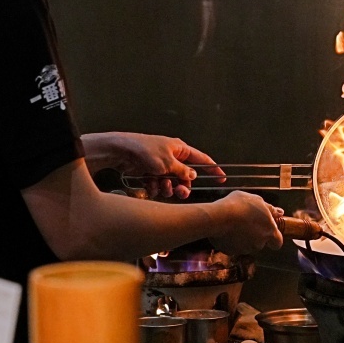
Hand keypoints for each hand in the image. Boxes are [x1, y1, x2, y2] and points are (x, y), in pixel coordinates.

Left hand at [86, 132, 223, 199]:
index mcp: (180, 149)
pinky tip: (149, 185)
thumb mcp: (168, 163)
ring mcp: (160, 166)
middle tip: (181, 193)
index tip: (222, 178)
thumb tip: (193, 175)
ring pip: (171, 183)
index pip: (201, 159)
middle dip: (183, 186)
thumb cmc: (145, 151)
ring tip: (161, 186)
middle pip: (185, 176)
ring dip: (167, 188)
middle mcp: (172, 157)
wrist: (121, 152)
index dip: (212, 168)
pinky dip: (155, 187)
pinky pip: (158, 185)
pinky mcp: (149, 173)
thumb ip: (183, 171)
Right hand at [206, 191, 283, 254]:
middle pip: (260, 242)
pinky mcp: (232, 252)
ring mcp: (245, 249)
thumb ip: (270, 208)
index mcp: (269, 231)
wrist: (218, 217)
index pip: (278, 243)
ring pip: (247, 245)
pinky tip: (226, 230)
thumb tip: (280, 212)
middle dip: (255, 236)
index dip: (274, 239)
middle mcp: (259, 243)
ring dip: (243, 238)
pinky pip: (234, 247)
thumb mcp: (256, 200)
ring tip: (234, 224)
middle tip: (246, 224)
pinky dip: (232, 241)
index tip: (268, 233)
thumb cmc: (239, 206)